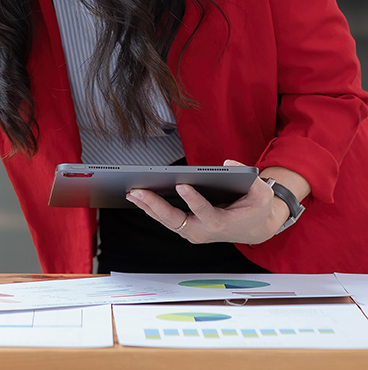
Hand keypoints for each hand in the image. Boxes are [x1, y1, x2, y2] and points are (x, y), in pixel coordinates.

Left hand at [125, 159, 299, 245]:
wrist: (255, 227)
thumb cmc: (256, 208)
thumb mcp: (262, 193)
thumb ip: (250, 179)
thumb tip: (228, 163)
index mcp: (222, 223)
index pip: (206, 213)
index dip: (193, 200)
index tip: (181, 185)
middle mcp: (204, 231)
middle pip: (176, 220)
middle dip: (155, 205)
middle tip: (137, 191)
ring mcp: (193, 232)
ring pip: (167, 221)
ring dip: (147, 207)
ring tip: (132, 192)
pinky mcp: (187, 228)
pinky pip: (166, 219)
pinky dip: (151, 208)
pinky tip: (138, 197)